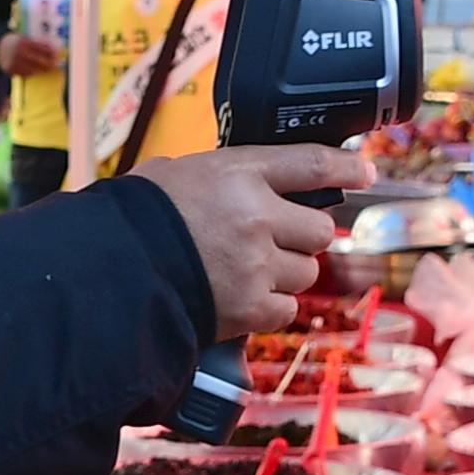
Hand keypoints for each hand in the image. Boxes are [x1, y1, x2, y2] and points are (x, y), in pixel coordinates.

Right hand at [132, 141, 372, 334]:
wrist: (110, 273)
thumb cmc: (133, 220)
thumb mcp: (172, 175)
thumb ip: (216, 177)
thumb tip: (236, 181)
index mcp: (240, 174)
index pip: (313, 164)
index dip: (345, 169)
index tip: (363, 173)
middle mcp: (258, 216)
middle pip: (321, 229)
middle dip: (305, 237)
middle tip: (278, 241)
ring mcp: (258, 265)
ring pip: (307, 273)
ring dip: (287, 274)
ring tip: (250, 272)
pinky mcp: (251, 307)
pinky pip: (286, 309)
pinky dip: (271, 308)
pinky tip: (245, 301)